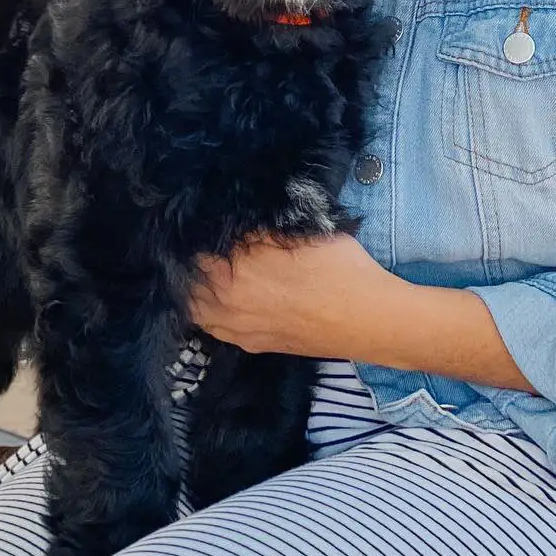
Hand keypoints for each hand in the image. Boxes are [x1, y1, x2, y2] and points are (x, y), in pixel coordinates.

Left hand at [189, 231, 535, 392]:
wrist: (370, 318)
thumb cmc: (335, 267)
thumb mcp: (292, 230)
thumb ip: (251, 223)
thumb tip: (220, 209)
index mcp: (230, 275)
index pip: (186, 251)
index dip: (184, 231)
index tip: (186, 217)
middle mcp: (226, 307)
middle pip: (185, 283)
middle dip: (185, 262)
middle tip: (191, 241)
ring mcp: (239, 331)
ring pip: (197, 310)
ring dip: (194, 289)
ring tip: (202, 268)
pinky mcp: (256, 345)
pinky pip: (217, 330)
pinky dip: (210, 313)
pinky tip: (220, 298)